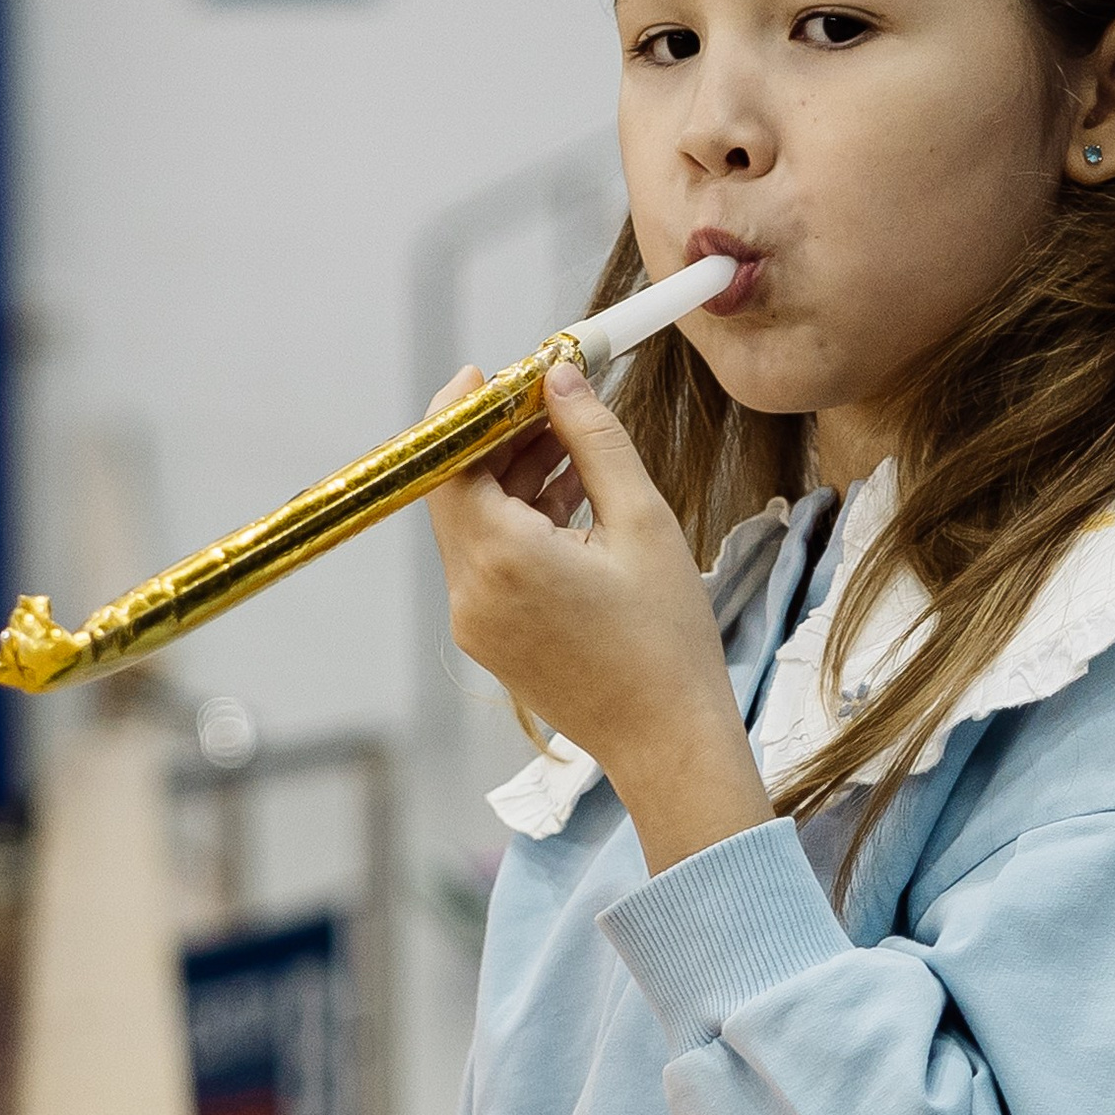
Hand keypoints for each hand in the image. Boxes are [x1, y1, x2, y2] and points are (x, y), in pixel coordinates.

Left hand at [425, 364, 775, 874]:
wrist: (667, 742)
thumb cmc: (667, 640)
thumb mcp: (643, 524)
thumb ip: (595, 442)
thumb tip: (561, 381)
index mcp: (504, 559)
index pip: (447, 463)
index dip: (463, 410)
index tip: (490, 372)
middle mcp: (471, 591)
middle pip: (457, 490)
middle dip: (497, 439)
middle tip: (549, 401)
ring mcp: (473, 621)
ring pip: (474, 524)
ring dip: (511, 479)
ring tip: (574, 449)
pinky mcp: (488, 638)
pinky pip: (488, 560)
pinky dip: (518, 523)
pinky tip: (571, 501)